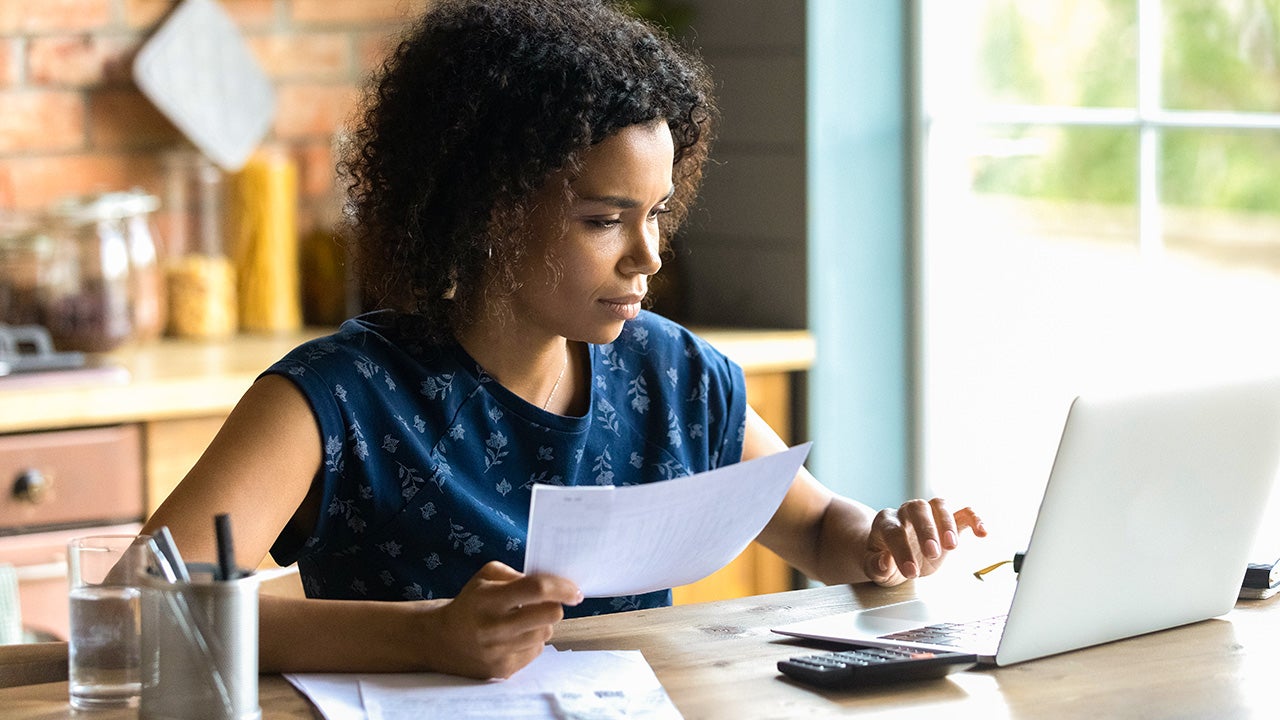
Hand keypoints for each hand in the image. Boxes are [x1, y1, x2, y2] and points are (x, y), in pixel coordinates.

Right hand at [426, 561, 582, 678]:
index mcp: (490, 599)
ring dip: (542, 624)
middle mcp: (495, 627)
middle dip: (555, 606)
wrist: (442, 640)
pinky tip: (515, 637)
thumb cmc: (471, 603)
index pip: (536, 589)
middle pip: (550, 616)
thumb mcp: (486, 576)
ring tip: (524, 620)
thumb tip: (551, 585)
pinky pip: (536, 651)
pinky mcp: (503, 670)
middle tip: (547, 603)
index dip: (561, 587)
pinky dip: (532, 641)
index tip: (574, 590)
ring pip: (546, 634)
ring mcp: (499, 652)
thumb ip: (517, 574)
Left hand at [863, 500, 985, 585]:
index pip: (893, 531)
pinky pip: (963, 513)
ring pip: (938, 504)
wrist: (892, 554)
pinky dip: (974, 519)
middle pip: (916, 508)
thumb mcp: (873, 568)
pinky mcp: (947, 522)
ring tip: (952, 546)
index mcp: (885, 523)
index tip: (910, 572)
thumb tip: (884, 560)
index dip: (901, 551)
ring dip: (947, 523)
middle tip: (932, 553)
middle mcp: (906, 512)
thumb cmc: (882, 560)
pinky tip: (982, 533)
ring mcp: (927, 515)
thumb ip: (875, 565)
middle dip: (926, 530)